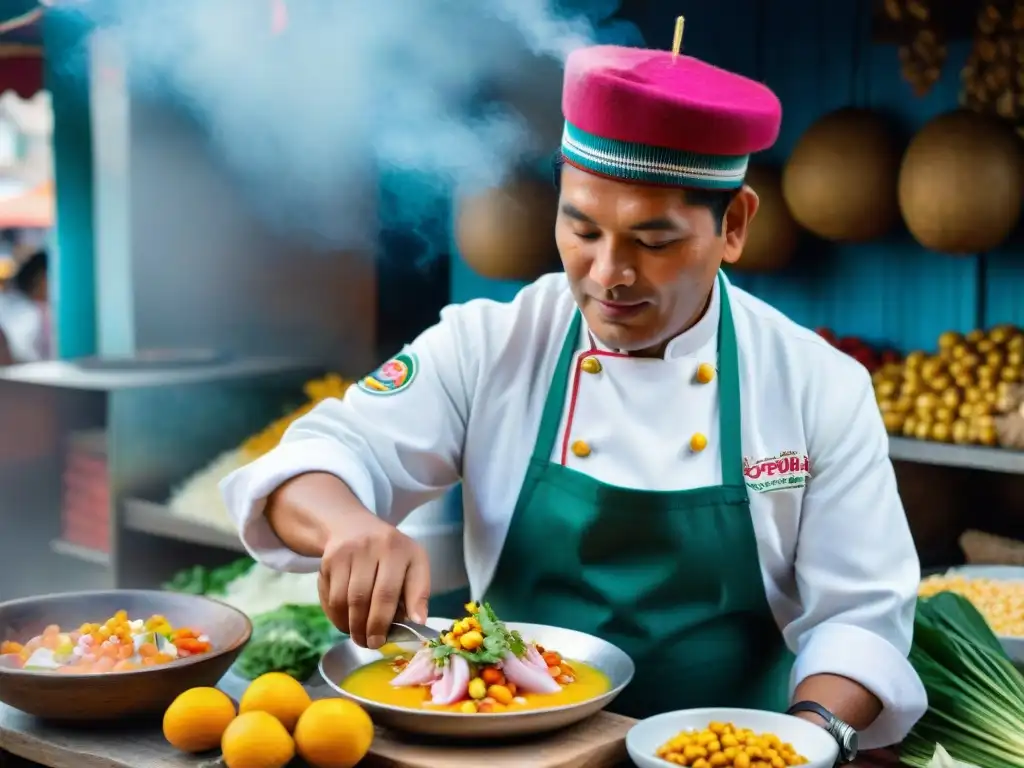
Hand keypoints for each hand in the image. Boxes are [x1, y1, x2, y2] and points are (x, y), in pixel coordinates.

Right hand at [317, 512, 430, 649]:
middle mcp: (369, 547)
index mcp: (397, 549)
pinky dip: (336, 616)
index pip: (388, 592)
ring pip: (343, 600)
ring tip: (359, 636)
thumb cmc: (392, 553)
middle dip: (365, 628)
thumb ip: (418, 592)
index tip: (383, 641)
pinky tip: (346, 622)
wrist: (354, 527)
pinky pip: (330, 597)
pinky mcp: (327, 561)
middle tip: (370, 644)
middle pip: (362, 598)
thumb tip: (418, 622)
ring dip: (350, 625)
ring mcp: (345, 553)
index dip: (384, 621)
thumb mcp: (414, 565)